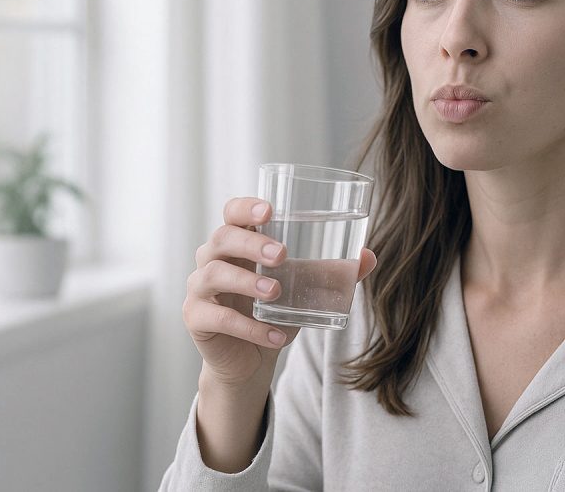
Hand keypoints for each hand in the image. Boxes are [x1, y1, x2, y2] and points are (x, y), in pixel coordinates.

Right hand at [184, 196, 377, 388]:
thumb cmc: (276, 309)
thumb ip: (332, 271)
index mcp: (238, 242)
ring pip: (213, 274)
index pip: (232, 212)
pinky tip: (276, 335)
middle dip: (251, 243)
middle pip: (221, 238)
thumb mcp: (304, 288)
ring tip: (276, 293)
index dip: (246, 207)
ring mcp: (200, 288)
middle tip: (282, 255)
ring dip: (247, 282)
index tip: (270, 211)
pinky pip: (218, 318)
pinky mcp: (196, 318)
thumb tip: (368, 256)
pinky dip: (249, 327)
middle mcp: (213, 258)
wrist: (251, 357)